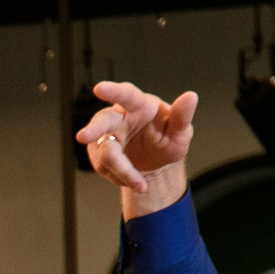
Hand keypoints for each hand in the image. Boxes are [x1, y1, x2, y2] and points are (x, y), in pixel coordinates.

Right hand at [75, 81, 199, 191]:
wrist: (157, 164)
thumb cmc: (168, 140)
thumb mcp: (180, 132)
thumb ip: (182, 116)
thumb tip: (191, 96)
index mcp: (139, 106)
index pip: (126, 95)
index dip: (112, 91)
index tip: (98, 88)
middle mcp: (119, 118)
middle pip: (102, 121)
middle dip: (93, 130)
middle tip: (83, 137)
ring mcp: (107, 136)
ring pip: (104, 152)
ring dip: (120, 170)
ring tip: (140, 184)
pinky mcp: (100, 154)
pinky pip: (104, 167)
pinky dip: (120, 177)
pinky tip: (134, 179)